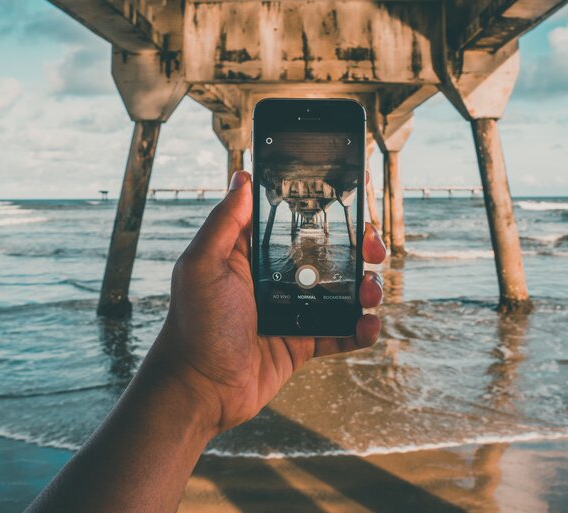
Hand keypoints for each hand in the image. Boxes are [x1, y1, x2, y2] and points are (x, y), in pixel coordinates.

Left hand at [149, 170, 386, 435]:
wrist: (199, 390)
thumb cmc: (194, 325)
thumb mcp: (202, 265)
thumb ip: (224, 222)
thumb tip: (242, 177)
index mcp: (253, 253)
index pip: (294, 220)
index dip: (324, 208)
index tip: (353, 197)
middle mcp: (276, 278)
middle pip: (329, 252)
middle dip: (358, 247)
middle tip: (373, 249)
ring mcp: (292, 310)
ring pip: (342, 290)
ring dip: (365, 287)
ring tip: (371, 292)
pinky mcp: (302, 341)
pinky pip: (340, 331)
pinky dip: (359, 328)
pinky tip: (367, 325)